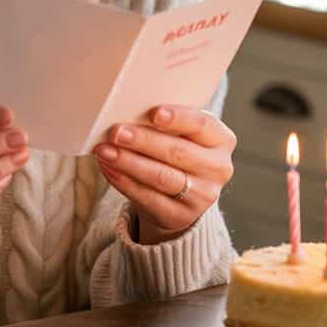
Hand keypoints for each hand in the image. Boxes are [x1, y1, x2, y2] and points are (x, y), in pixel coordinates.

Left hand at [93, 105, 235, 245]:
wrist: (180, 197)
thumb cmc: (177, 152)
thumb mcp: (182, 135)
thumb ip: (165, 124)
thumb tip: (128, 111)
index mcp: (222, 139)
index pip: (202, 125)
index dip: (178, 118)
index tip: (153, 113)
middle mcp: (218, 168)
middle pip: (178, 152)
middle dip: (143, 141)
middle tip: (116, 132)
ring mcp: (202, 196)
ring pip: (161, 177)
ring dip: (129, 162)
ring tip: (104, 150)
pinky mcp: (180, 216)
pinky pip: (148, 198)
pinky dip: (124, 182)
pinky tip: (108, 169)